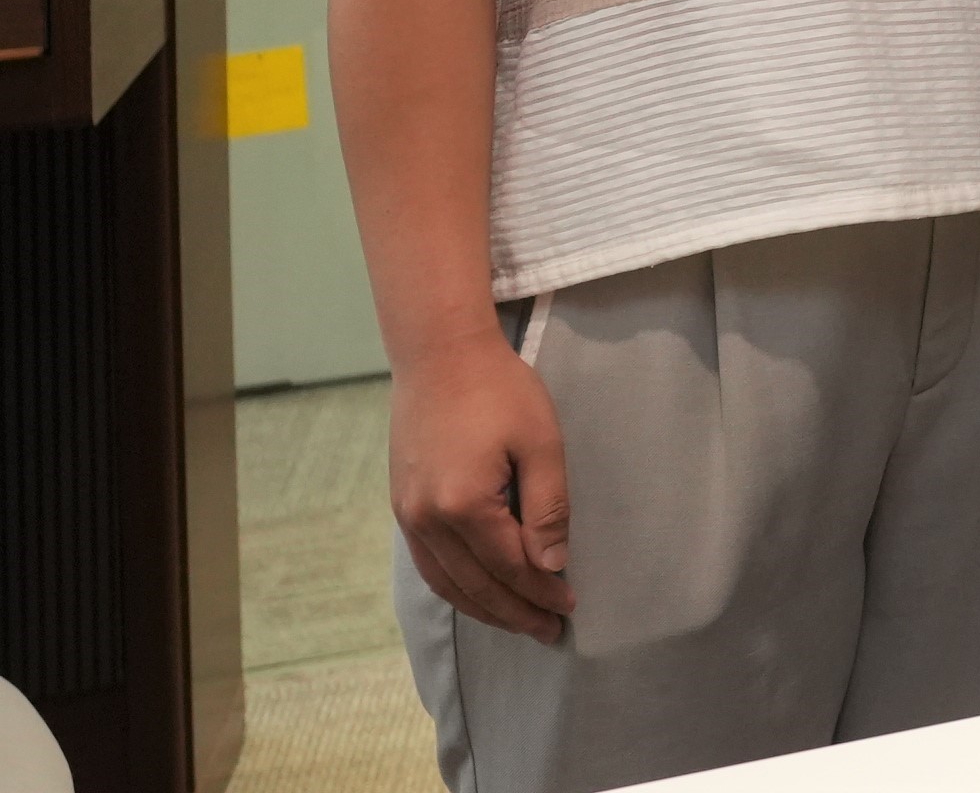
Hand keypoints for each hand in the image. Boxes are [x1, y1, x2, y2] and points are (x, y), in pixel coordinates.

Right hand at [386, 331, 570, 639]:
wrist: (440, 355)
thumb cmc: (500, 391)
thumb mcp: (541, 443)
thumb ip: (548, 508)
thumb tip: (551, 566)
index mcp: (463, 506)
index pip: (509, 568)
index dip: (541, 591)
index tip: (569, 607)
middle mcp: (426, 520)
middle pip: (476, 586)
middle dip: (515, 612)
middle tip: (549, 630)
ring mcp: (408, 516)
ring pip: (447, 583)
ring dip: (484, 608)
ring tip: (518, 622)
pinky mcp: (402, 507)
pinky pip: (429, 565)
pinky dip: (455, 588)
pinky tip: (477, 595)